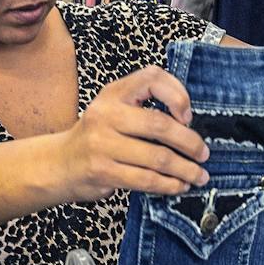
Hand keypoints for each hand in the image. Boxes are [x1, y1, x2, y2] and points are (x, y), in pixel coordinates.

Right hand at [60, 66, 210, 201]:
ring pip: (157, 157)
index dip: (177, 95)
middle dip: (189, 142)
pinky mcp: (102, 171)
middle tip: (203, 154)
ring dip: (185, 169)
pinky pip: (146, 179)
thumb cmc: (97, 136)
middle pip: (159, 125)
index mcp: (113, 93)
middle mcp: (106, 114)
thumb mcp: (114, 109)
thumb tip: (190, 124)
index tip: (188, 116)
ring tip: (198, 175)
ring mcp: (102, 143)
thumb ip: (144, 106)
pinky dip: (169, 184)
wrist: (59, 164)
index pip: (151, 78)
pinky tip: (179, 186)